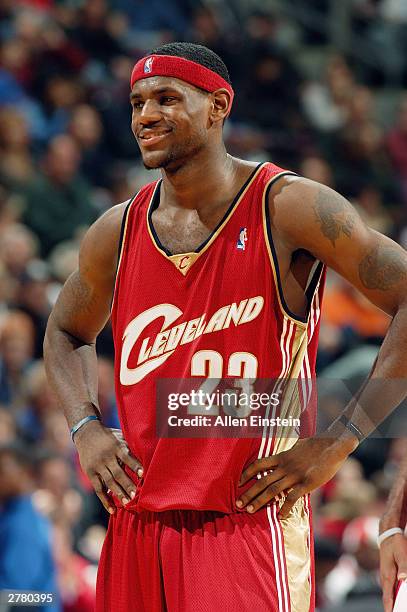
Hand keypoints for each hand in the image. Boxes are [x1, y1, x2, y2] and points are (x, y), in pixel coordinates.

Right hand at [74, 420, 142, 512]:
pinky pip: (98, 489)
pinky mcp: (90, 473)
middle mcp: (106, 457)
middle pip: (117, 473)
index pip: (126, 457)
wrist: (86, 433)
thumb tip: (149, 454)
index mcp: (116, 446)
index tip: (142, 474)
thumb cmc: (109, 436)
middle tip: (135, 496)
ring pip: (108, 482)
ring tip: (127, 503)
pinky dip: (105, 500)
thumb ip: (131, 446)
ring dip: (118, 493)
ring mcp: (98, 466)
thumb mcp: (120, 436)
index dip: (134, 465)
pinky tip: (113, 510)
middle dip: (127, 484)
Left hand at [237, 436, 355, 517]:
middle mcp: (285, 467)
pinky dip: (285, 507)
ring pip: (272, 490)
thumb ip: (291, 450)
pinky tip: (279, 516)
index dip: (247, 473)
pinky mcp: (307, 483)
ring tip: (249, 511)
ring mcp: (295, 475)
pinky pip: (292, 497)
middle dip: (249, 493)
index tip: (238, 482)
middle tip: (238, 504)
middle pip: (262, 481)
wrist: (334, 444)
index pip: (259, 464)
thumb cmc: (318, 445)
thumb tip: (288, 449)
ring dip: (259, 501)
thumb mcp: (300, 444)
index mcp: (283, 457)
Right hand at [380, 533, 406, 611]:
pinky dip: (391, 595)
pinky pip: (389, 588)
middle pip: (387, 597)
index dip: (390, 607)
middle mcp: (385, 577)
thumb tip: (403, 579)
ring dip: (390, 602)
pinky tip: (394, 599)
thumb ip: (404, 566)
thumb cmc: (396, 544)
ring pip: (388, 593)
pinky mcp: (387, 574)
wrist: (388, 535)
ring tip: (393, 609)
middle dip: (390, 607)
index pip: (388, 595)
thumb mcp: (402, 553)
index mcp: (387, 574)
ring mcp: (385, 576)